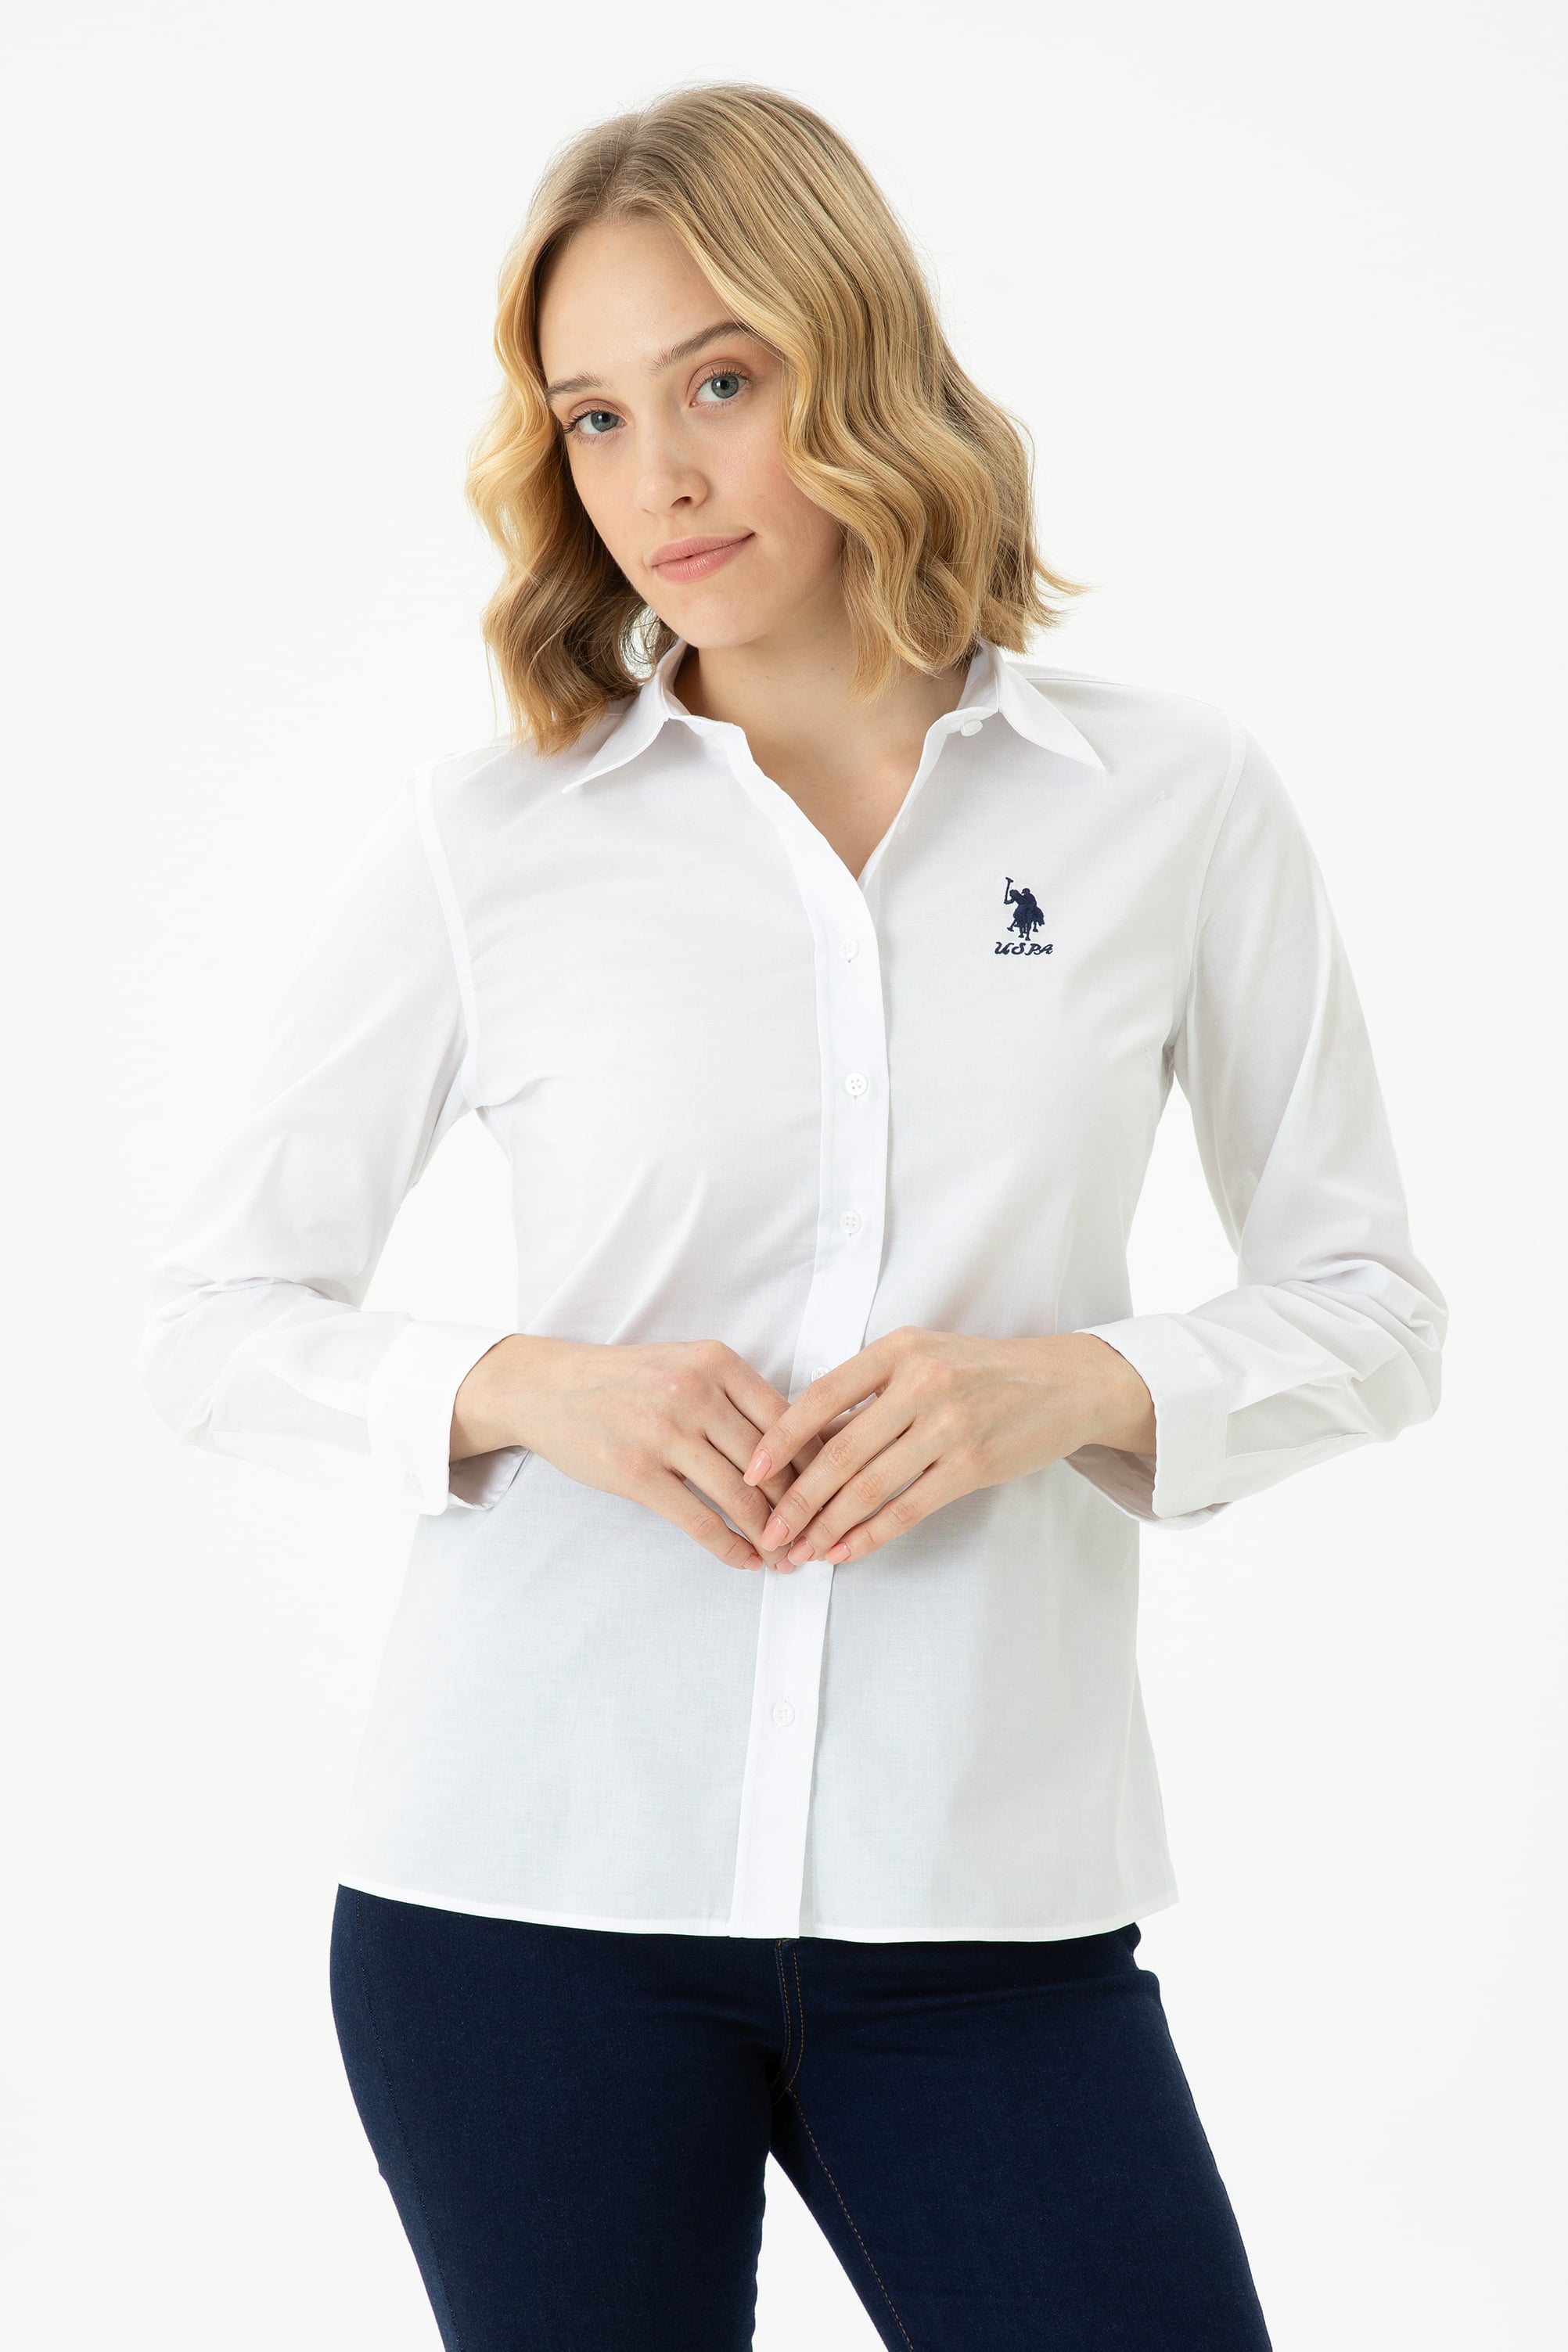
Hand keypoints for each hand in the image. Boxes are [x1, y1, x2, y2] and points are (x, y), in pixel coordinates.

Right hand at [450, 1334, 823, 1570]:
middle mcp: (695, 1392)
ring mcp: (664, 1432)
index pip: (790, 1418)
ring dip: (771, 1536)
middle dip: (802, 1508)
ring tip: (788, 1557)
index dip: (818, 1463)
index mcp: (717, 1361)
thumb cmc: (626, 1381)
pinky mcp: (636, 1471)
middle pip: (772, 1463)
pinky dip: (730, 1548)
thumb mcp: (687, 1365)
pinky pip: (699, 1521)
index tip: (836, 1493)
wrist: (548, 1387)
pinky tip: (746, 1562)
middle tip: (819, 1538)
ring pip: (741, 1497)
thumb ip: (737, 1397)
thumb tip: (804, 1446)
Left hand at [740, 1327, 1155, 1569]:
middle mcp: (921, 1383)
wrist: (1065, 1383)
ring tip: (801, 1551)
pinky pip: (908, 1508)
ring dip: (827, 1526)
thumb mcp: (924, 1357)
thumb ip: (870, 1391)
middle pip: (839, 1452)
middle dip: (796, 1499)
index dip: (781, 1439)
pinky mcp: (973, 1465)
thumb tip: (806, 1441)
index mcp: (899, 1349)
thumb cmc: (982, 1372)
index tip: (751, 1473)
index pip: (821, 1397)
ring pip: (869, 1486)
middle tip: (769, 1532)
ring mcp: (949, 1425)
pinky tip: (847, 1552)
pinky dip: (872, 1535)